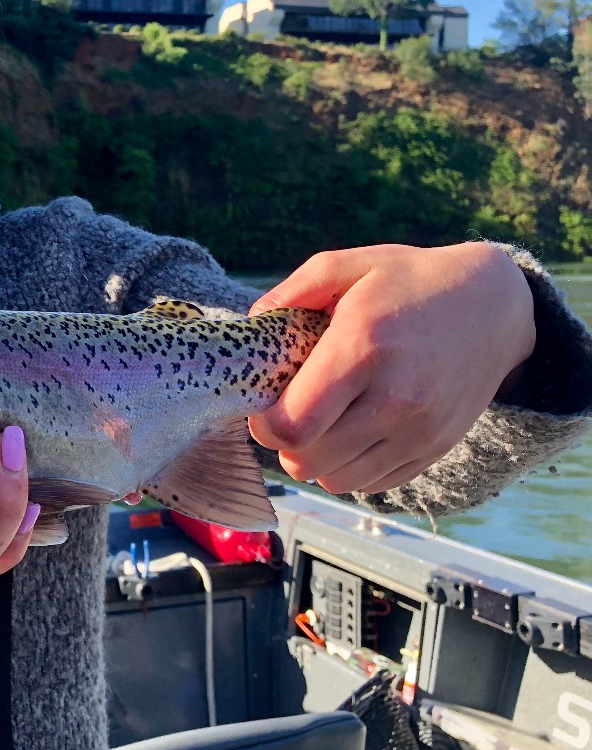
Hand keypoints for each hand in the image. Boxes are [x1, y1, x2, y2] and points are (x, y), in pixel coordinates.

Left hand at [247, 243, 534, 494]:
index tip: (266, 404)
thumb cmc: (410, 282)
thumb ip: (292, 291)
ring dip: (316, 458)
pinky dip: (350, 468)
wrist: (495, 305)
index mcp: (364, 347)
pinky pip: (371, 484)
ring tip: (322, 421)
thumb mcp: (349, 265)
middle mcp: (396, 397)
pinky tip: (352, 431)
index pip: (293, 424)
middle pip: (307, 460)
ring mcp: (421, 429)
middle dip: (284, 442)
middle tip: (291, 411)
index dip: (264, 423)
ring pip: (336, 480)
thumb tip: (254, 323)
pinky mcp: (436, 448)